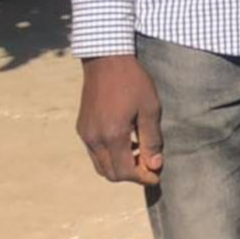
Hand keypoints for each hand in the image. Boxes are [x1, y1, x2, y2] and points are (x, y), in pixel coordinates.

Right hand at [76, 53, 164, 184]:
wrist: (106, 61)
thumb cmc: (133, 82)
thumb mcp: (150, 108)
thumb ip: (152, 139)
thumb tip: (154, 165)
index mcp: (112, 135)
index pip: (125, 172)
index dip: (142, 178)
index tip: (157, 175)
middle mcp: (94, 139)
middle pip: (111, 174)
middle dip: (132, 175)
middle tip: (150, 165)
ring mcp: (85, 134)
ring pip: (101, 165)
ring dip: (120, 166)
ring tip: (140, 152)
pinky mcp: (82, 128)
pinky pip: (94, 153)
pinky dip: (110, 156)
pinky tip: (126, 142)